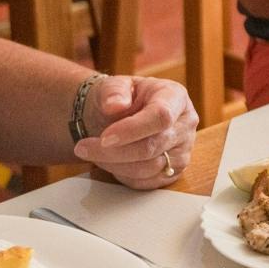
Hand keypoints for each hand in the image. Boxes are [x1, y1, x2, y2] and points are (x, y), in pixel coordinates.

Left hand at [74, 76, 198, 187]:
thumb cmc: (122, 99)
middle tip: (83, 147)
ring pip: (148, 168)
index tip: (104, 137)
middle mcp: (185, 124)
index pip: (161, 117)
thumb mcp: (114, 85)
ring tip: (93, 153)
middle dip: (113, 152)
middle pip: (152, 146)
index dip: (132, 130)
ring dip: (114, 164)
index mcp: (175, 97)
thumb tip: (115, 105)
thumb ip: (113, 91)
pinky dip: (123, 175)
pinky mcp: (174, 171)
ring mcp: (182, 150)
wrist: (122, 114)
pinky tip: (111, 161)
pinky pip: (146, 182)